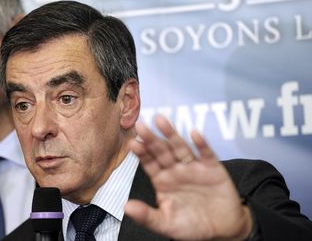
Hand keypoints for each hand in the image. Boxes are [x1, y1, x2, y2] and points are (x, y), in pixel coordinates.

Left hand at [125, 114, 251, 240]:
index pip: (149, 163)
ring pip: (180, 147)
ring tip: (161, 120)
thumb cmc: (192, 226)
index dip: (142, 153)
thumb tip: (126, 207)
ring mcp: (193, 167)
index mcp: (162, 180)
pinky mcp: (212, 167)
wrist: (223, 229)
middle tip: (141, 126)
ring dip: (171, 134)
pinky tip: (194, 133)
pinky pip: (206, 153)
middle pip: (162, 151)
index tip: (133, 143)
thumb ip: (147, 216)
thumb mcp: (166, 224)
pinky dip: (201, 144)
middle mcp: (175, 170)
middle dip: (152, 139)